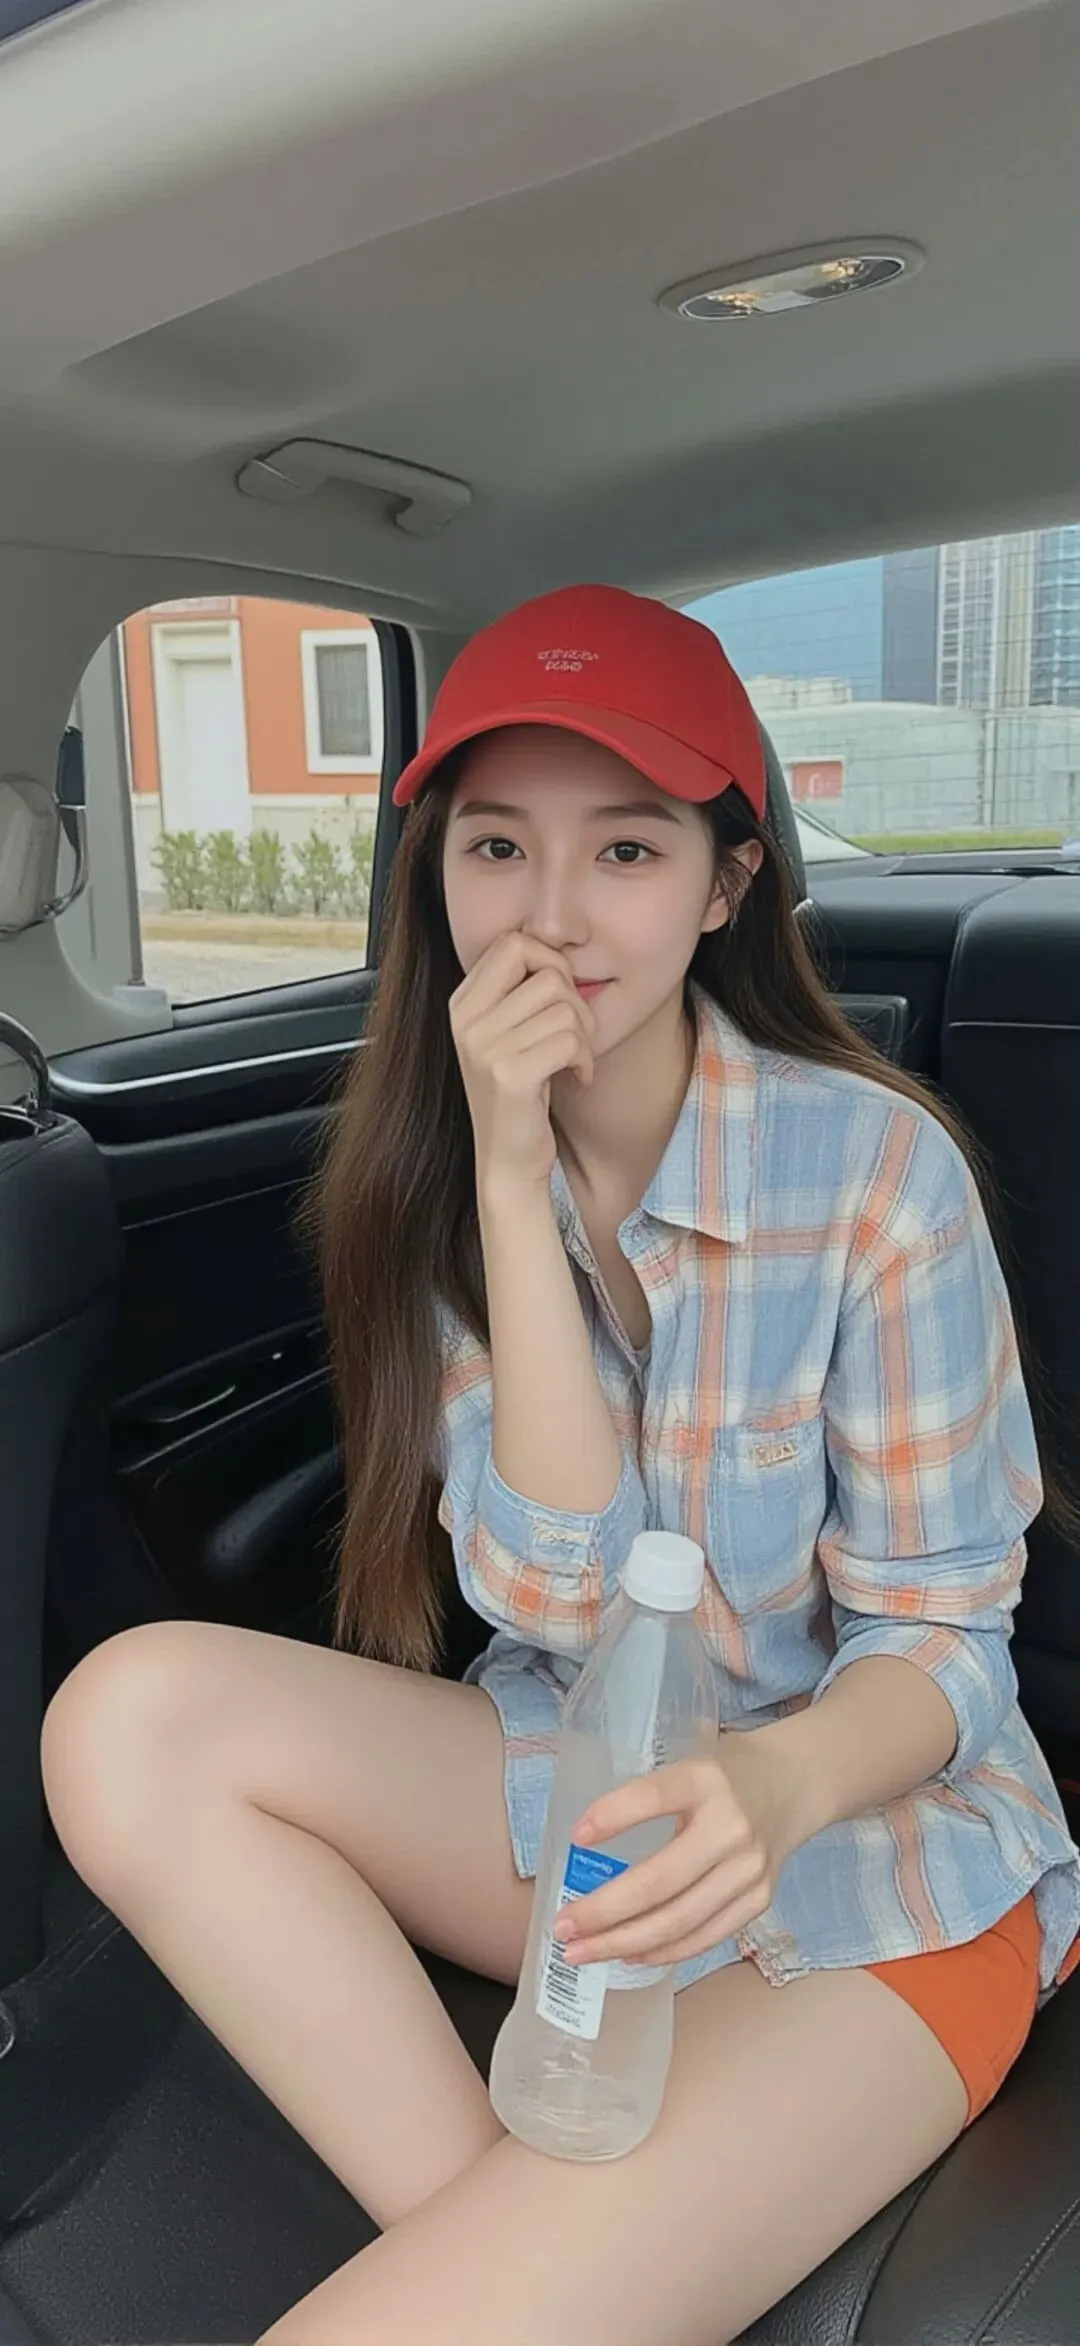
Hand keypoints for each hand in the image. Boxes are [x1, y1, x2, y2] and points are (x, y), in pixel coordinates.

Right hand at [449, 930, 596, 1190]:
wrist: (507, 1160)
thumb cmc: (519, 1094)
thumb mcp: (507, 1035)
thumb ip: (519, 992)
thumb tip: (556, 951)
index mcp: (462, 1004)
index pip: (514, 943)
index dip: (550, 962)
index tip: (558, 999)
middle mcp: (467, 1022)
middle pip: (547, 972)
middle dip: (576, 1002)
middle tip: (575, 1036)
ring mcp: (484, 1049)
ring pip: (565, 1008)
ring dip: (584, 1036)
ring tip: (573, 1060)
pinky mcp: (509, 1076)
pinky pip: (570, 1040)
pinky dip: (585, 1060)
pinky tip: (577, 1077)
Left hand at [550, 1732, 802, 1968]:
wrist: (797, 1783)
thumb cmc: (727, 1773)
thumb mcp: (689, 1764)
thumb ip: (649, 1796)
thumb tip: (584, 1844)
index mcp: (705, 1780)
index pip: (653, 1796)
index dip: (613, 1816)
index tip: (575, 1837)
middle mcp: (731, 1826)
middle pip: (660, 1881)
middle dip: (604, 1912)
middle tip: (562, 1927)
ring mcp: (749, 1869)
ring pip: (679, 1920)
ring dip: (623, 1942)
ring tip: (582, 1951)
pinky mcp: (760, 1899)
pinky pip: (705, 1936)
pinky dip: (663, 1951)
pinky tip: (629, 1954)